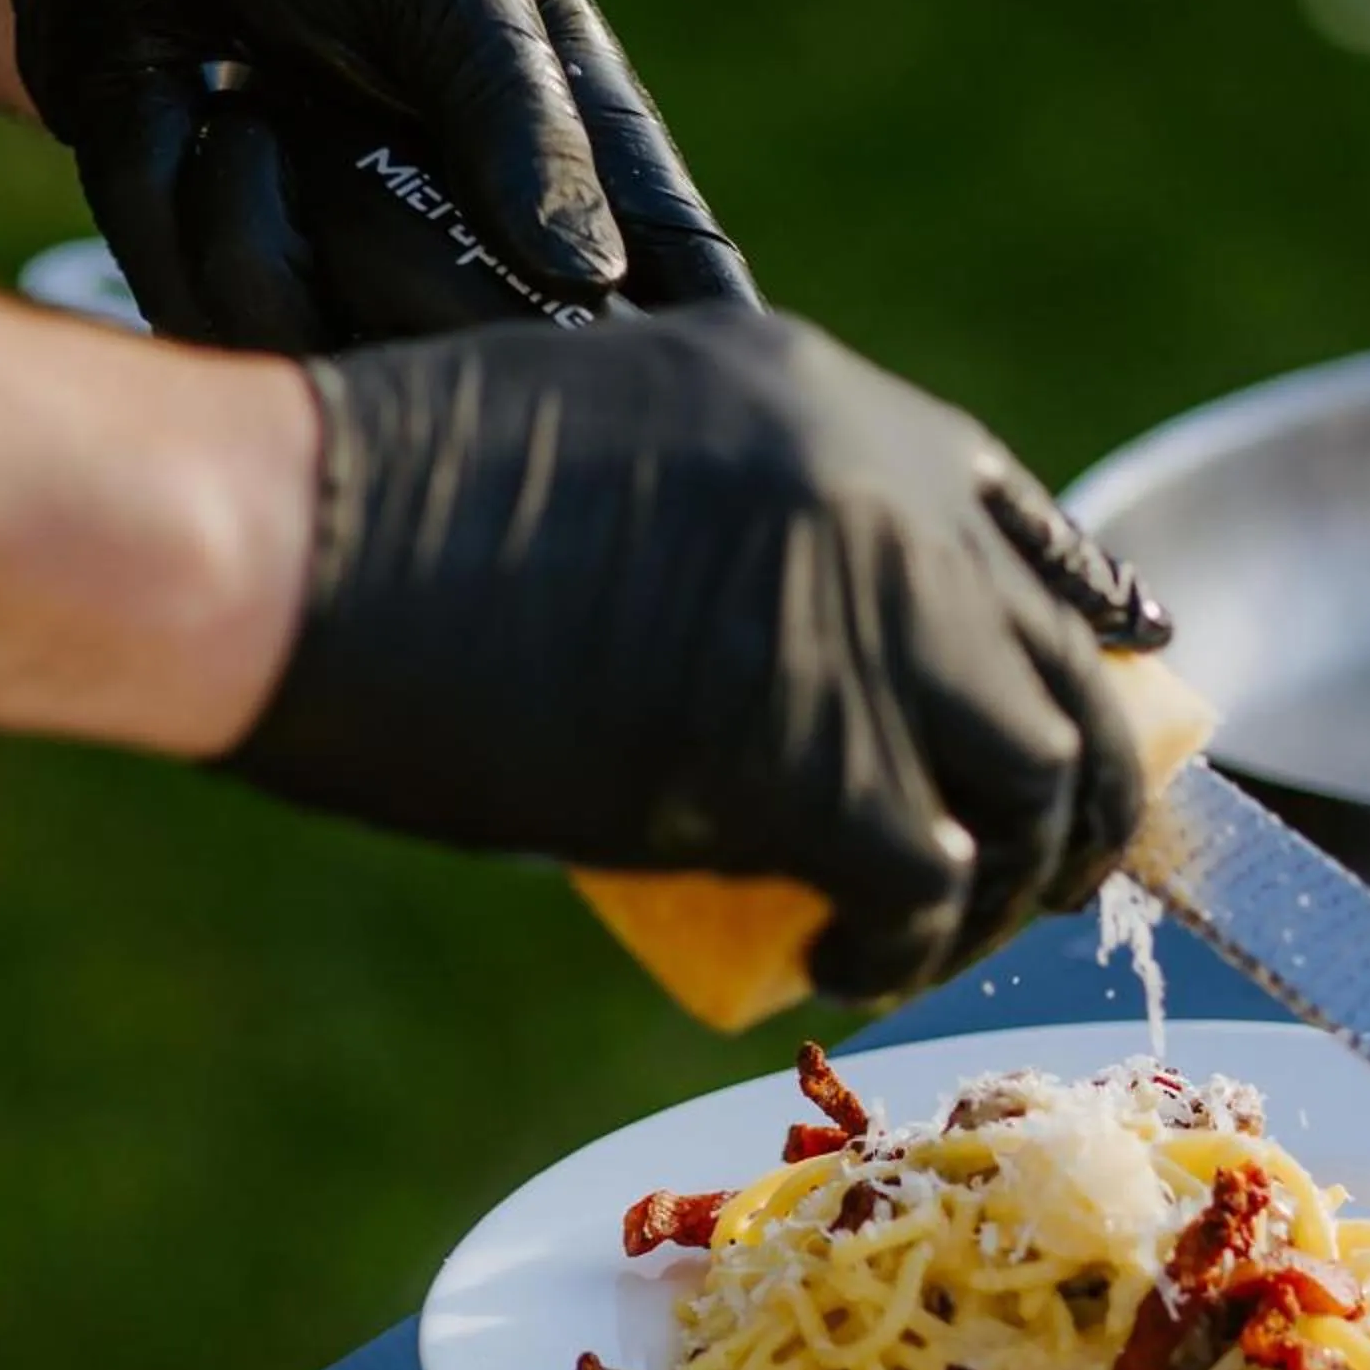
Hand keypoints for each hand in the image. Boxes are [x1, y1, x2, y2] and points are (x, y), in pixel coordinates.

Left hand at [10, 0, 753, 349]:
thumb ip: (517, 110)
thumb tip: (585, 275)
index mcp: (597, 182)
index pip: (693, 304)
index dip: (693, 368)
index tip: (671, 393)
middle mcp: (503, 282)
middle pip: (526, 380)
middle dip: (430, 268)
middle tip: (357, 129)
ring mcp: (390, 322)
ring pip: (376, 365)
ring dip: (294, 209)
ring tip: (267, 106)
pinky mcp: (275, 338)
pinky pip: (253, 340)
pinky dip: (204, 222)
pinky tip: (207, 138)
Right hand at [229, 309, 1171, 1000]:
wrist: (291, 540)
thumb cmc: (383, 510)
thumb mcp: (608, 454)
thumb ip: (736, 530)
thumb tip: (787, 668)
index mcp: (842, 406)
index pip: (1036, 538)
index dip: (1078, 655)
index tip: (1074, 730)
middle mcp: (895, 500)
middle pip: (1074, 687)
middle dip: (1073, 807)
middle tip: (1015, 886)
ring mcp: (874, 625)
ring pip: (1043, 794)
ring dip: (996, 894)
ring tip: (907, 939)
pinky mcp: (822, 760)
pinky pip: (935, 891)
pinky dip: (901, 953)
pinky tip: (834, 962)